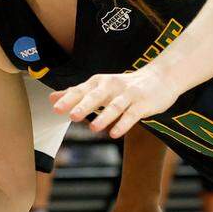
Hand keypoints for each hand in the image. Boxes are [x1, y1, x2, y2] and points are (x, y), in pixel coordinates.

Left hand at [50, 67, 178, 138]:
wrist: (161, 78)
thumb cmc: (124, 86)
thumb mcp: (99, 87)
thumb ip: (76, 93)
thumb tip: (51, 98)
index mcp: (99, 83)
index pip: (81, 90)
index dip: (68, 98)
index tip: (55, 108)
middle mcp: (112, 86)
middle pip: (97, 96)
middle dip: (84, 105)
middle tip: (72, 116)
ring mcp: (128, 95)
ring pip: (115, 106)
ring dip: (104, 116)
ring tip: (93, 128)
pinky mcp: (143, 104)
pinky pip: (132, 114)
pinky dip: (123, 124)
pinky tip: (114, 133)